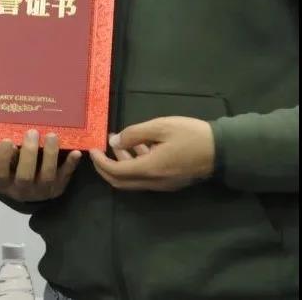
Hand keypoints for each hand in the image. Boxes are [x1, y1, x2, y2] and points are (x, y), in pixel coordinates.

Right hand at [0, 129, 81, 201]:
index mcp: (2, 183)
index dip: (1, 159)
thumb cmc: (5, 166)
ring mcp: (41, 190)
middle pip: (25, 176)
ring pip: (46, 176)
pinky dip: (70, 165)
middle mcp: (21, 190)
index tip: (3, 140)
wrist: (26, 187)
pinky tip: (76, 151)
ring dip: (50, 156)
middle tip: (31, 132)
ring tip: (52, 135)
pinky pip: (65, 178)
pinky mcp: (57, 187)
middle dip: (29, 155)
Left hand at [89, 116, 215, 191]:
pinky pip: (145, 177)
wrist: (221, 150)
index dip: (101, 162)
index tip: (92, 149)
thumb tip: (115, 141)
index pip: (116, 173)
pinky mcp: (170, 182)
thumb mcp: (160, 127)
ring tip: (117, 141)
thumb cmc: (190, 135)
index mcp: (150, 169)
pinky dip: (135, 164)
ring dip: (121, 164)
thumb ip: (135, 134)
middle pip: (121, 182)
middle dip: (106, 168)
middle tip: (98, 151)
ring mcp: (163, 184)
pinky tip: (137, 146)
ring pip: (133, 180)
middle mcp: (154, 182)